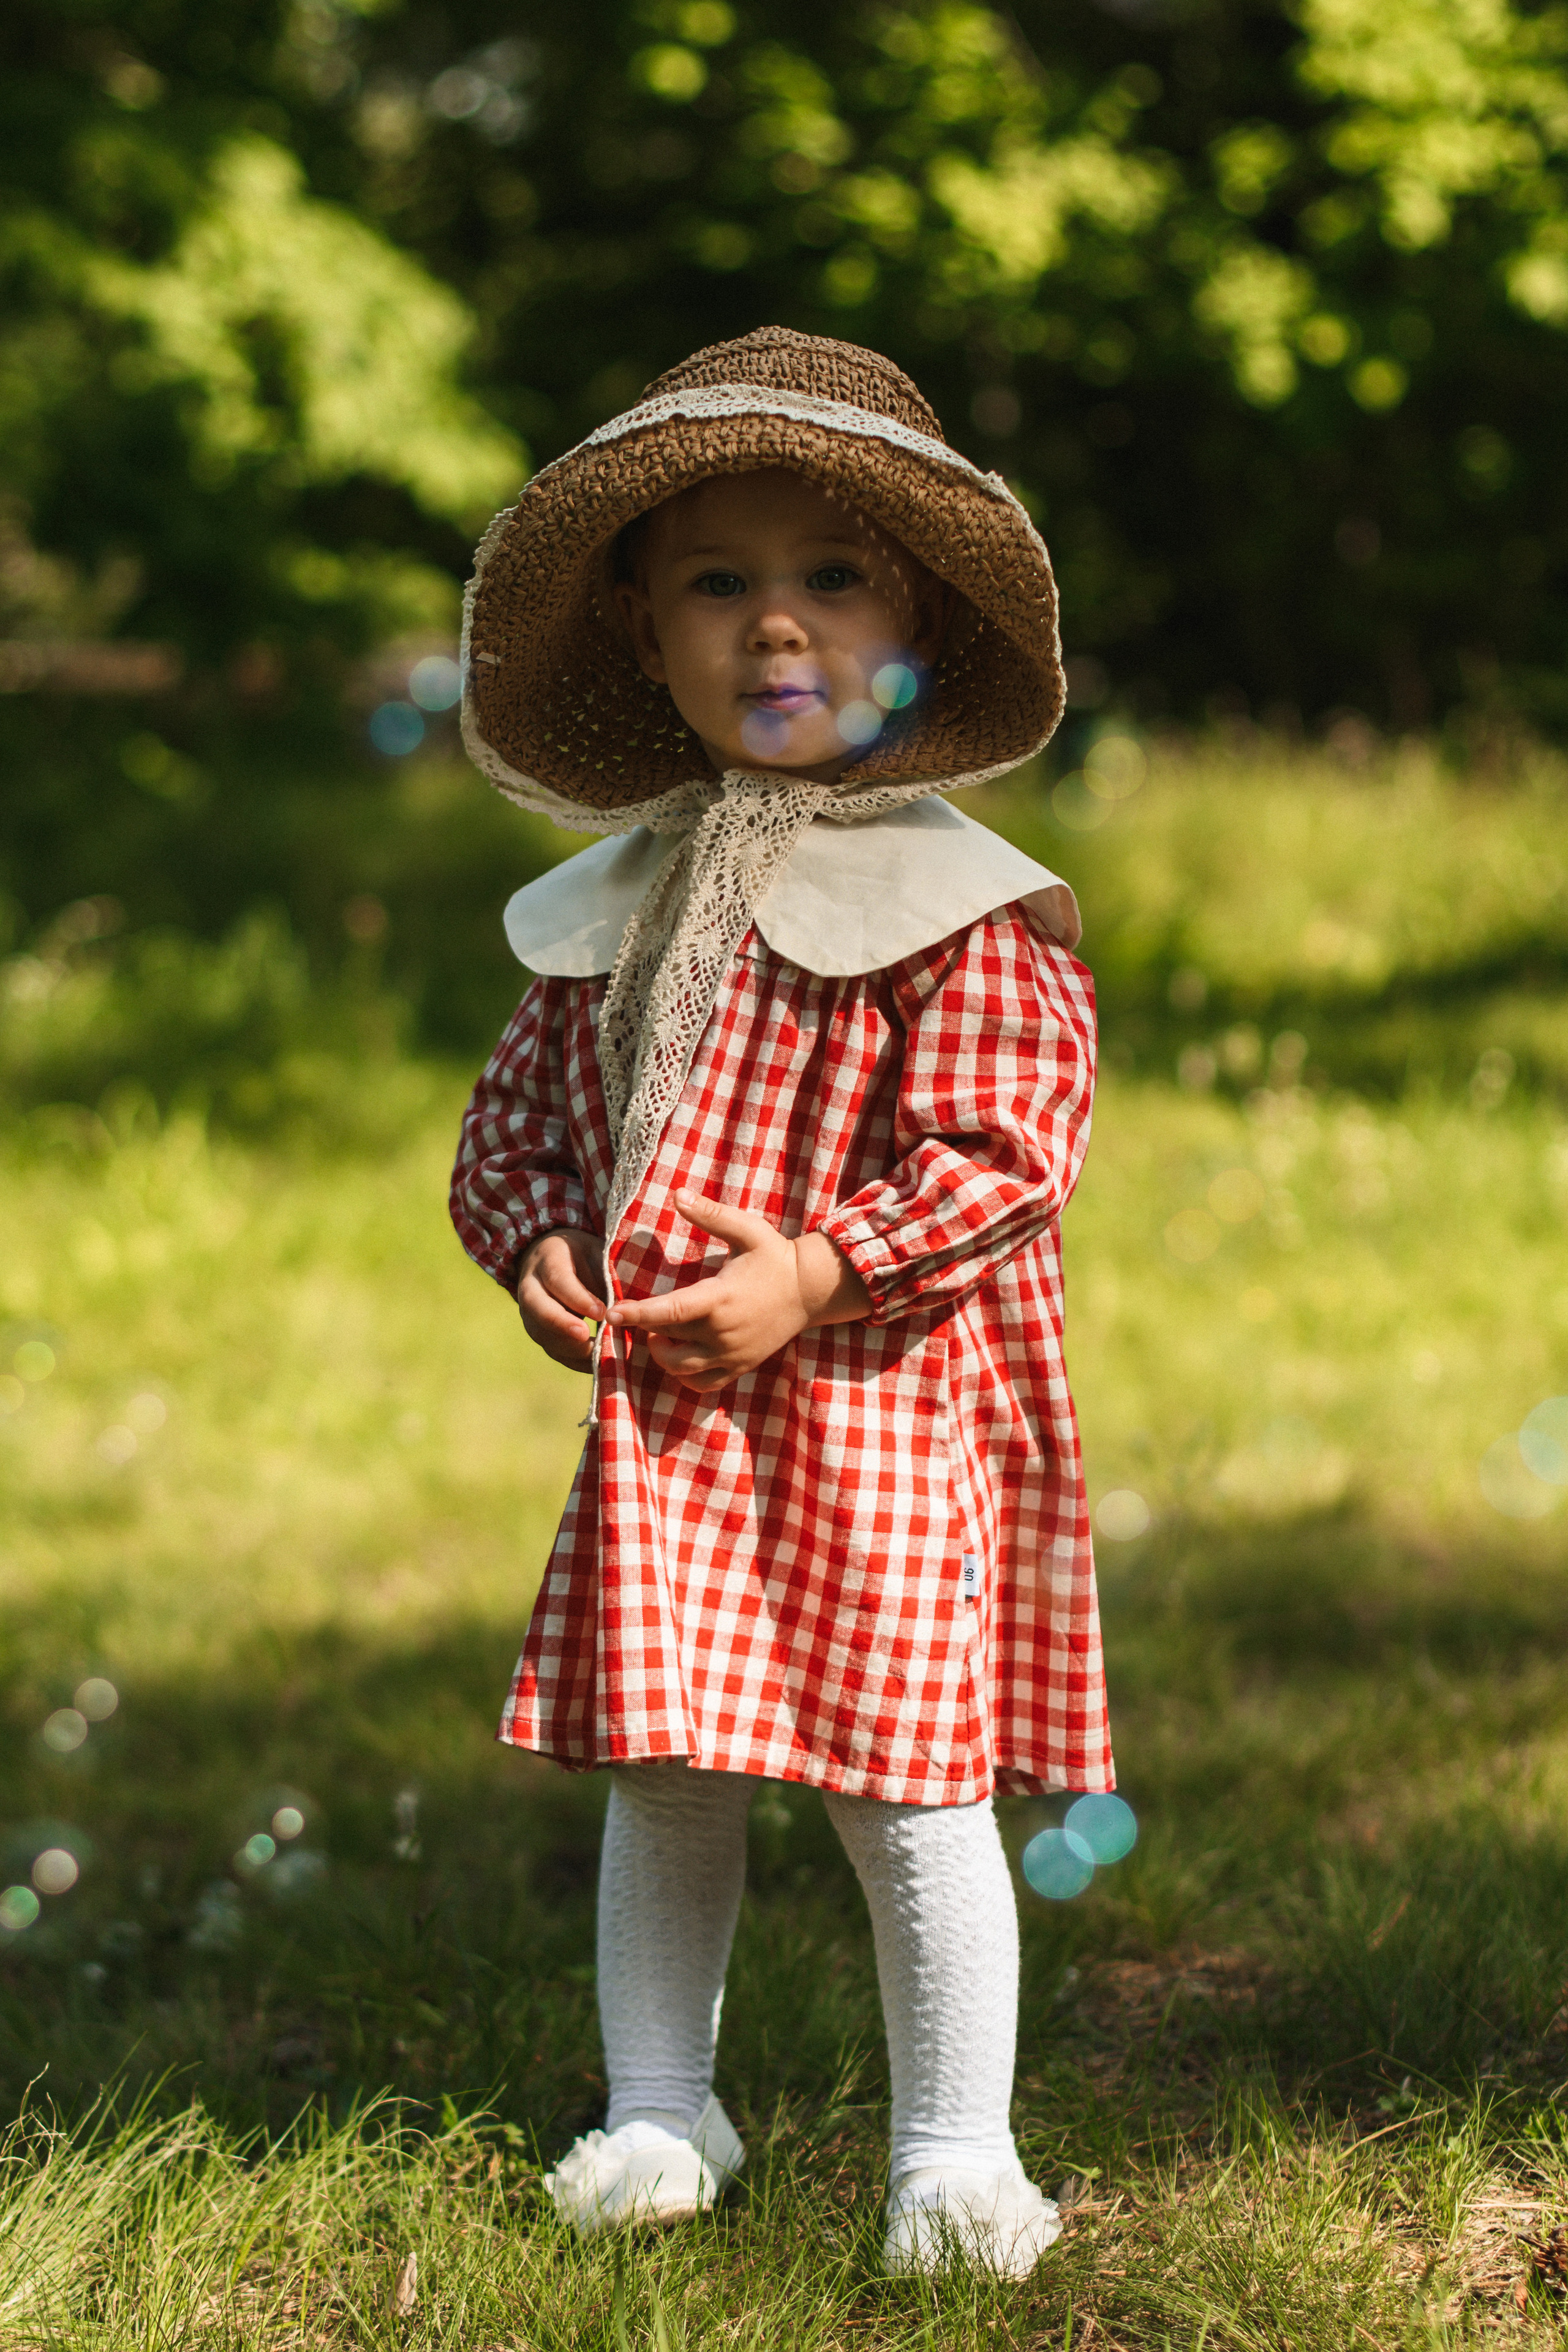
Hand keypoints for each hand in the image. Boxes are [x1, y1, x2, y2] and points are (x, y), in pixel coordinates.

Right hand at [516, 1228, 607, 1369]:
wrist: (553, 1259)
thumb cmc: (585, 1257)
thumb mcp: (598, 1254)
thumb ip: (609, 1274)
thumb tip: (629, 1305)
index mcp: (549, 1259)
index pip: (558, 1279)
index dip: (578, 1298)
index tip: (601, 1313)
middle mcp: (531, 1286)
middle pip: (539, 1308)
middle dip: (562, 1324)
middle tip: (586, 1336)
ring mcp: (529, 1311)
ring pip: (542, 1333)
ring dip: (569, 1348)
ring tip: (597, 1357)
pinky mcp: (538, 1331)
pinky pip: (552, 1349)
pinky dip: (573, 1360)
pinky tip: (595, 1365)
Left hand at [608, 1193, 869, 1393]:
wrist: (811, 1290)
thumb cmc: (774, 1256)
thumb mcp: (746, 1229)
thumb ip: (710, 1214)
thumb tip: (677, 1194)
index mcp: (720, 1299)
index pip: (670, 1313)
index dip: (637, 1315)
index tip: (611, 1314)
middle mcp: (724, 1333)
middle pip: (669, 1341)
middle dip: (645, 1329)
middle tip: (635, 1313)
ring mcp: (732, 1355)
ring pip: (681, 1368)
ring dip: (662, 1354)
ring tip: (658, 1332)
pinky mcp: (740, 1367)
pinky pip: (702, 1384)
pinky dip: (684, 1375)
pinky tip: (679, 1353)